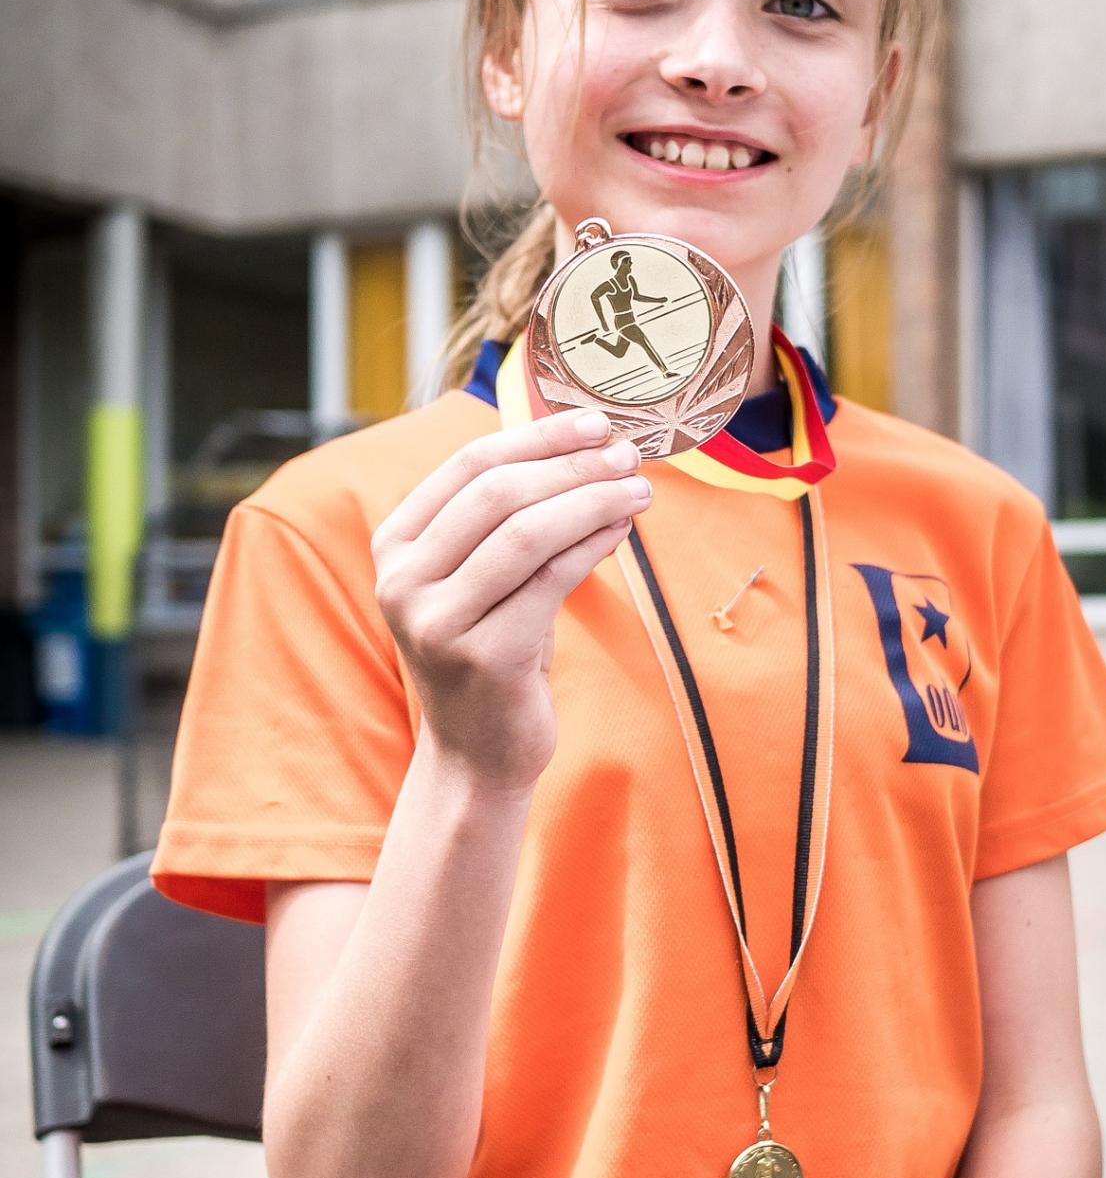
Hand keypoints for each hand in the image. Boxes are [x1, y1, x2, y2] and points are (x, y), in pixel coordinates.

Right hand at [371, 411, 649, 790]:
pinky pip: (550, 579)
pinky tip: (622, 529)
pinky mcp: (483, 656)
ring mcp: (438, 620)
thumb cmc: (490, 651)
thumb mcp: (481, 579)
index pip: (468, 466)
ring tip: (637, 489)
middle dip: (571, 465)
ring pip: (527, 532)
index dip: (537, 437)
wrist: (478, 755)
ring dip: (591, 500)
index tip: (595, 423)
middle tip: (627, 453)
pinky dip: (592, 543)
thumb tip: (583, 446)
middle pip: (498, 493)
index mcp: (396, 546)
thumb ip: (505, 519)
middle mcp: (404, 580)